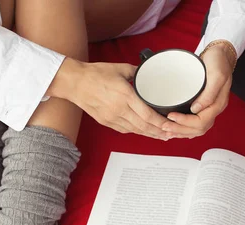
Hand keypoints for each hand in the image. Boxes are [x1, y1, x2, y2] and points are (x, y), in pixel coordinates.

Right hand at [53, 58, 169, 139]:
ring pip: (135, 130)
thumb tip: (146, 73)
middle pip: (143, 126)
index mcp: (125, 95)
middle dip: (158, 132)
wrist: (74, 83)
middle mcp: (119, 109)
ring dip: (149, 134)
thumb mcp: (119, 68)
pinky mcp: (106, 122)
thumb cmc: (95, 74)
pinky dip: (136, 131)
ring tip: (161, 136)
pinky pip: (125, 130)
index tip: (169, 125)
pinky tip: (144, 131)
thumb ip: (135, 72)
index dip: (160, 122)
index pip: (147, 114)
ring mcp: (112, 118)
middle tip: (170, 134)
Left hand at [162, 42, 234, 138]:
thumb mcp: (216, 74)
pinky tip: (175, 127)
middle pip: (198, 129)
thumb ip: (209, 93)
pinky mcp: (203, 105)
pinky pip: (195, 123)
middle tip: (164, 126)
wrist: (220, 54)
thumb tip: (195, 109)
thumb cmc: (218, 61)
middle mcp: (214, 109)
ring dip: (181, 131)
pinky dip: (184, 127)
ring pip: (196, 129)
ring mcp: (209, 108)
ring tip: (167, 131)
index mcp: (218, 103)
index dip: (185, 122)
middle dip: (180, 130)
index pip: (201, 121)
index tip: (171, 116)